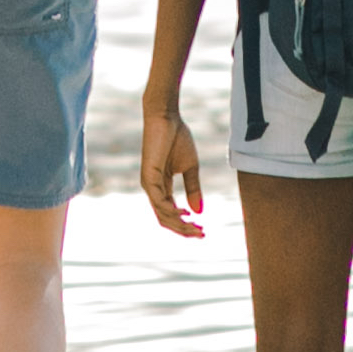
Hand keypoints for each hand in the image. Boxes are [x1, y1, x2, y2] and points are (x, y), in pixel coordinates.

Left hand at [134, 103, 207, 237]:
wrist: (166, 117)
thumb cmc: (178, 138)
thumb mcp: (190, 168)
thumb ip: (193, 189)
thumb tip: (198, 213)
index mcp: (162, 186)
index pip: (171, 213)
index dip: (186, 225)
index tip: (203, 230)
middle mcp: (154, 189)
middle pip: (166, 219)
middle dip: (184, 230)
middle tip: (202, 234)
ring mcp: (149, 184)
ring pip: (162, 214)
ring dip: (180, 224)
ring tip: (196, 228)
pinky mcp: (148, 177)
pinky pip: (159, 202)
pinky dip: (172, 211)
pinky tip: (185, 214)